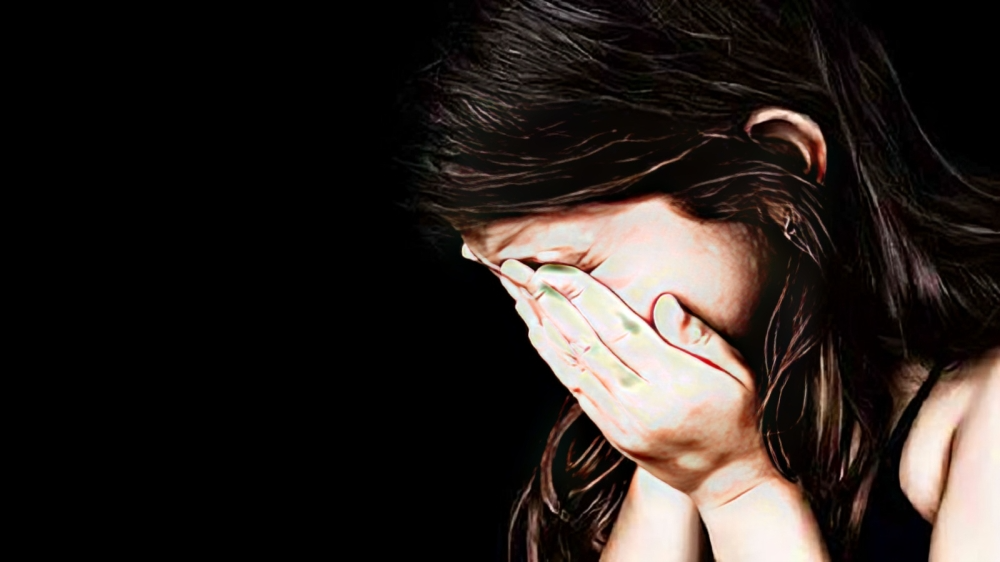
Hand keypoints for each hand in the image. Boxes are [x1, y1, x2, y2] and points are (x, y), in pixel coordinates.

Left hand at [496, 260, 778, 508]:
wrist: (723, 479)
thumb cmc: (736, 415)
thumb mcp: (737, 371)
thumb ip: (699, 336)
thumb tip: (665, 301)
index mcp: (676, 382)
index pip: (620, 330)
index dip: (584, 298)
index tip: (556, 271)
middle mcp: (641, 403)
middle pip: (586, 344)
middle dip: (550, 305)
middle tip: (522, 272)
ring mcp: (621, 420)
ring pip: (572, 365)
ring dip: (542, 326)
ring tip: (518, 293)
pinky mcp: (610, 430)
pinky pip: (573, 386)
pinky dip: (552, 356)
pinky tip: (536, 330)